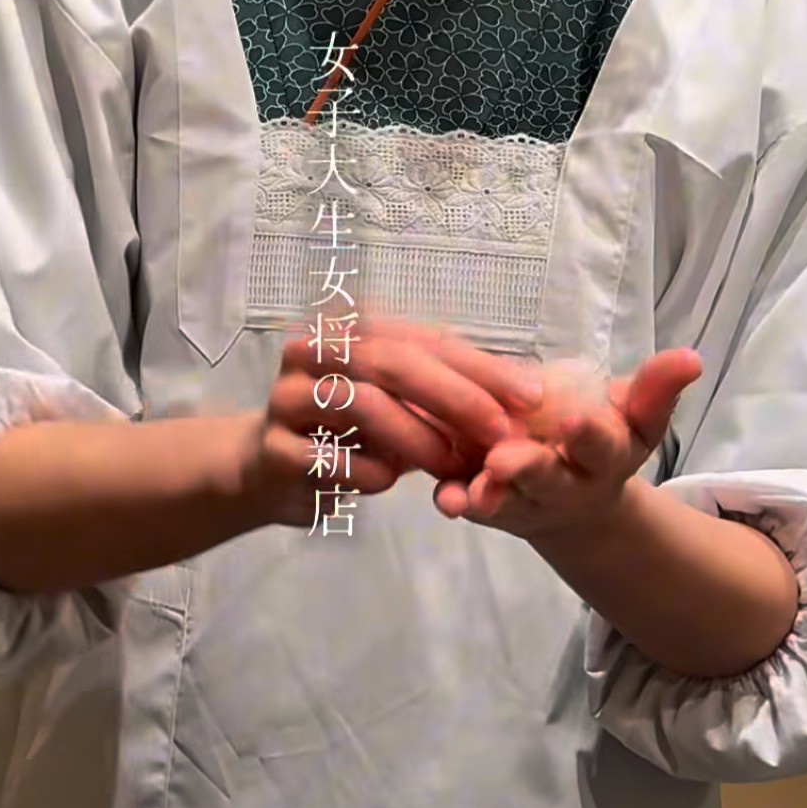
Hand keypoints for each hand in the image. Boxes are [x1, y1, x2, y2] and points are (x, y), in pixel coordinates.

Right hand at [239, 321, 517, 529]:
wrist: (274, 468)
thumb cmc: (354, 429)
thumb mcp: (406, 403)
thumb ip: (455, 391)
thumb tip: (532, 391)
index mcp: (349, 325)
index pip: (424, 337)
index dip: (480, 365)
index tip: (530, 394)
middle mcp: (313, 349)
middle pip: (390, 360)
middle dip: (454, 395)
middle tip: (498, 431)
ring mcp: (287, 397)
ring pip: (360, 403)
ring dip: (417, 437)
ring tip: (451, 466)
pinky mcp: (274, 448)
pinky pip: (330, 457)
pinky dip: (369, 471)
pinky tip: (388, 482)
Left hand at [432, 348, 703, 539]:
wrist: (575, 503)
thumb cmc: (603, 443)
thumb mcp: (635, 417)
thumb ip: (657, 388)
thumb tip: (691, 357)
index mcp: (605, 459)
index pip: (602, 447)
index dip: (590, 437)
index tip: (575, 422)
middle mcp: (565, 486)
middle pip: (547, 480)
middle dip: (529, 470)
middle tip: (505, 459)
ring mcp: (524, 501)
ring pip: (506, 500)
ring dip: (489, 495)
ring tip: (473, 489)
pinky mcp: (489, 506)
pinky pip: (471, 506)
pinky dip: (457, 501)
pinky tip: (443, 496)